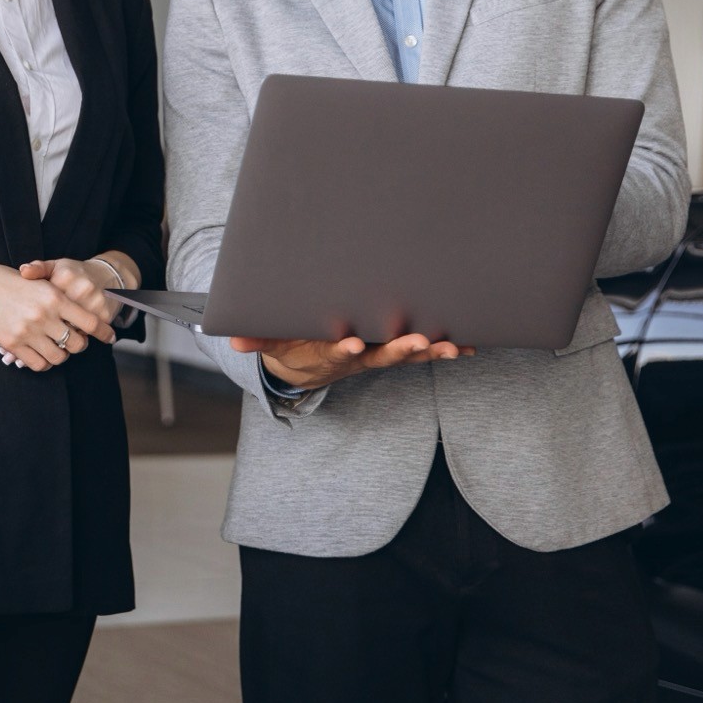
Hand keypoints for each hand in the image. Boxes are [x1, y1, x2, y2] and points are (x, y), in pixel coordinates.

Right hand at [0, 256, 111, 371]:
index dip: (103, 331)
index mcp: (53, 296)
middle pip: (77, 344)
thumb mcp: (36, 280)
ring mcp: (28, 332)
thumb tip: (79, 316)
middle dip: (79, 345)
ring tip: (55, 348)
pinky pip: (38, 364)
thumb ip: (57, 298)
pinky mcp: (12, 344)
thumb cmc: (3, 279)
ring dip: (61, 355)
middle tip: (75, 341)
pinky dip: (43, 363)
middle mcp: (44, 315)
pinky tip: (40, 355)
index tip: (109, 336)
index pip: (90, 320)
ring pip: (59, 357)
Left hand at [18, 258, 120, 347]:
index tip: (35, 315)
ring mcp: (95, 302)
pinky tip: (77, 328)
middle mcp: (81, 288)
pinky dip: (79, 334)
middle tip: (46, 326)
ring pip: (73, 330)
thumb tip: (23, 271)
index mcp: (65, 277)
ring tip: (61, 328)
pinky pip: (86, 333)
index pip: (46, 303)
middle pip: (59, 319)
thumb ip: (38, 269)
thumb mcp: (55, 266)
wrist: (107, 275)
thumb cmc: (75, 274)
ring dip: (66, 332)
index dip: (39, 312)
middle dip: (51, 326)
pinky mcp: (105, 315)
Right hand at [229, 333, 475, 391]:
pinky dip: (445, 348)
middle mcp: (361, 356)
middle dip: (402, 349)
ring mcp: (380, 353)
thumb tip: (232, 339)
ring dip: (432, 351)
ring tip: (455, 346)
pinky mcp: (394, 348)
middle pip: (384, 355)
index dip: (346, 350)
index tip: (353, 344)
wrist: (308, 364)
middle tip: (421, 342)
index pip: (339, 352)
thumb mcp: (271, 342)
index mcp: (331, 352)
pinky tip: (470, 344)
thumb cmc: (292, 344)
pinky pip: (423, 350)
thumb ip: (256, 338)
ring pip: (409, 354)